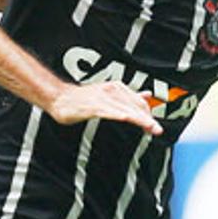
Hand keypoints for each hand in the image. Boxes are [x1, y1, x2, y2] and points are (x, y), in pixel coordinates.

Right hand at [46, 81, 163, 134]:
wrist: (60, 97)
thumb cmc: (83, 99)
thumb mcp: (109, 94)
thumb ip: (128, 96)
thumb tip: (147, 95)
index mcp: (117, 88)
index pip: (139, 102)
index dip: (148, 114)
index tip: (154, 127)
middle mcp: (112, 90)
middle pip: (134, 106)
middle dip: (147, 119)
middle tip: (157, 130)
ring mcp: (102, 98)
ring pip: (125, 109)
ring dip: (138, 119)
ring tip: (149, 128)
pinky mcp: (91, 106)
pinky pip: (107, 110)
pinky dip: (117, 114)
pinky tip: (125, 118)